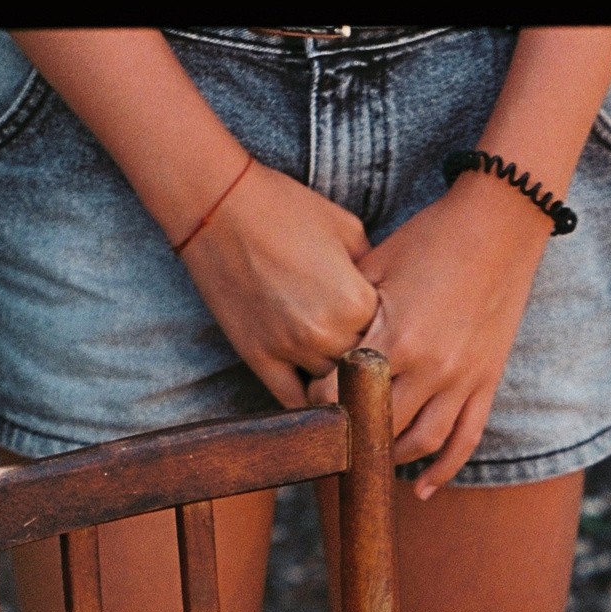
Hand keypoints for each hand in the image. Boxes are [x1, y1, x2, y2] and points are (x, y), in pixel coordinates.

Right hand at [179, 159, 381, 409]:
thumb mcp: (350, 231)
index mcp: (358, 304)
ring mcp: (291, 350)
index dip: (392, 338)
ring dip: (338, 385)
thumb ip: (376, 274)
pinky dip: (308, 405)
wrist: (218, 206)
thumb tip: (390, 304)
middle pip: (364, 372)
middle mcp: (329, 335)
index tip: (392, 336)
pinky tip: (318, 403)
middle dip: (368, 367)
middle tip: (372, 367)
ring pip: (332, 391)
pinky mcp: (259, 358)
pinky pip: (294, 402)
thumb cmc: (286, 209)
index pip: (393, 342)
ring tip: (345, 381)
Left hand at [330, 174, 554, 497]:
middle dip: (352, 438)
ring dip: (392, 458)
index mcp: (396, 336)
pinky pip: (464, 440)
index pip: (344, 391)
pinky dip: (443, 470)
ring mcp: (462, 380)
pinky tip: (422, 490)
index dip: (321, 404)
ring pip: (421, 443)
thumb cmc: (432, 237)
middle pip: (380, 426)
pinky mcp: (485, 384)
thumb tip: (324, 339)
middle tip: (331, 445)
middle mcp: (430, 367)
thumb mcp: (379, 265)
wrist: (499, 226)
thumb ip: (351, 307)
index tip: (307, 409)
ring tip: (370, 461)